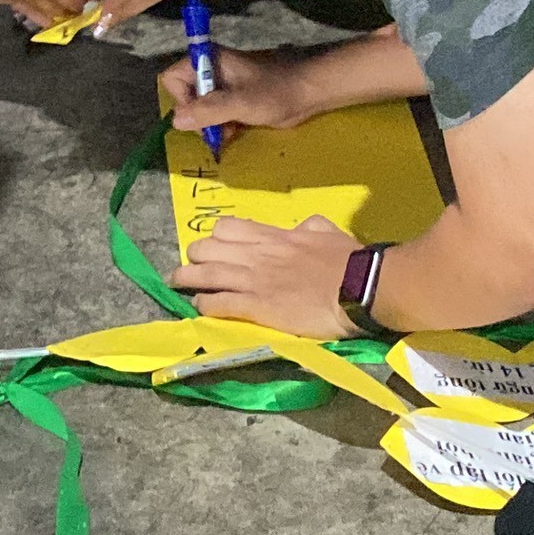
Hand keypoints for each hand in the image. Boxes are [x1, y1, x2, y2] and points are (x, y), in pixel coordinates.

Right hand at [158, 46, 320, 144]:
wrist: (309, 94)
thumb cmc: (276, 93)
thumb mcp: (242, 103)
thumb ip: (209, 110)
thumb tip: (176, 120)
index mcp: (210, 60)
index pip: (173, 78)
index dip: (182, 99)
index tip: (201, 114)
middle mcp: (212, 70)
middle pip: (185, 96)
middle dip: (197, 117)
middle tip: (216, 131)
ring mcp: (223, 86)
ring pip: (200, 109)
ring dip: (210, 125)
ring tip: (228, 134)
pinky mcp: (234, 99)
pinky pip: (215, 115)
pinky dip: (220, 127)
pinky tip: (234, 134)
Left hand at [170, 214, 361, 338]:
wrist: (357, 286)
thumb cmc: (347, 259)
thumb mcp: (327, 230)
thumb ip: (309, 227)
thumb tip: (301, 228)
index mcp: (275, 236)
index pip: (230, 228)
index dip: (216, 235)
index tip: (213, 243)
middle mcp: (258, 255)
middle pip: (211, 248)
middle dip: (197, 255)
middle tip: (191, 263)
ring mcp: (255, 281)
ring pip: (208, 275)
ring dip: (188, 278)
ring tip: (176, 281)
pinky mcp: (257, 307)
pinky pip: (221, 304)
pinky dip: (206, 304)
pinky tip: (198, 306)